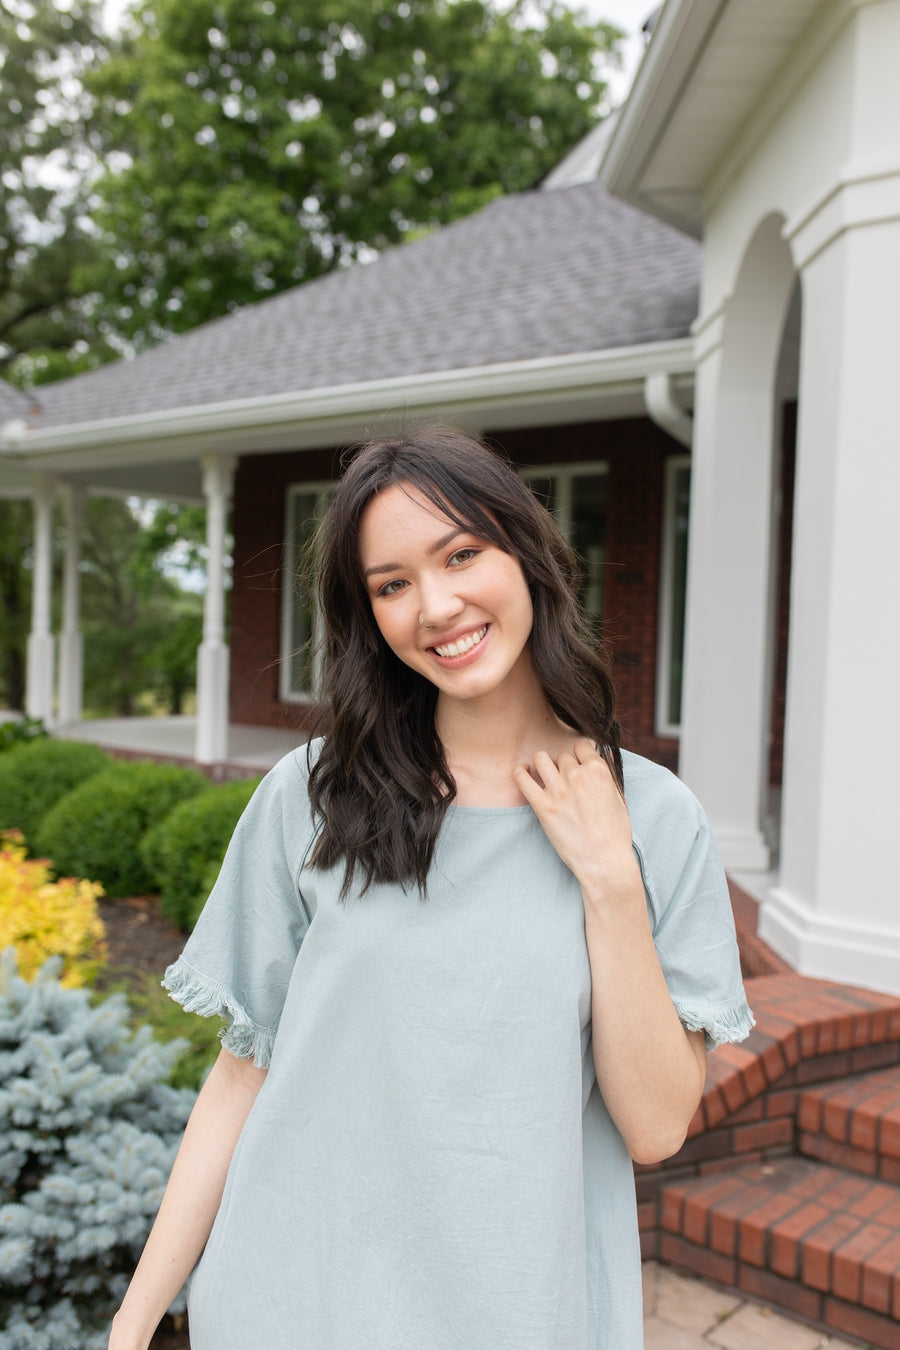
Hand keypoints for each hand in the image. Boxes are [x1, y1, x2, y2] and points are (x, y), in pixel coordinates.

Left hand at [513, 738, 639, 898]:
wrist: (603, 861)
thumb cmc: (615, 833)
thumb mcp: (620, 799)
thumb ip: (608, 775)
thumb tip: (602, 756)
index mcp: (598, 771)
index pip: (581, 745)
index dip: (579, 754)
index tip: (578, 764)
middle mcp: (577, 776)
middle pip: (562, 755)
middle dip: (564, 765)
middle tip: (566, 781)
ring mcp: (558, 790)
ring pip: (541, 759)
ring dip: (543, 764)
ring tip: (545, 774)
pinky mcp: (542, 806)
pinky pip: (522, 779)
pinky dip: (520, 772)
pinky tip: (523, 772)